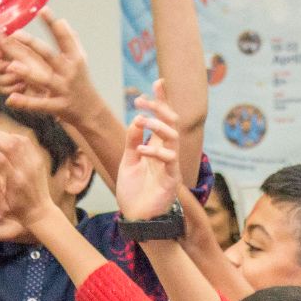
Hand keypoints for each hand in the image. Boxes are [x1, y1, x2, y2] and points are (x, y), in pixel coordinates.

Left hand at [0, 13, 103, 124]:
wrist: (92, 111)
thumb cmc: (83, 83)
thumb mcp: (81, 61)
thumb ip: (72, 41)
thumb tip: (63, 21)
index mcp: (75, 59)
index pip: (64, 38)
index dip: (53, 24)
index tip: (42, 10)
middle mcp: (69, 72)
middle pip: (49, 55)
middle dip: (33, 44)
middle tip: (16, 34)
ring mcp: (63, 90)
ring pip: (44, 80)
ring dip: (27, 73)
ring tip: (11, 66)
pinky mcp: (58, 107)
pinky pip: (40, 104)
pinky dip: (25, 102)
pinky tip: (11, 99)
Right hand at [0, 121, 59, 229]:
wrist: (40, 212)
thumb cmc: (17, 210)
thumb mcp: (1, 206)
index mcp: (16, 181)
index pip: (0, 158)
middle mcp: (27, 170)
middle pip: (10, 145)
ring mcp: (35, 164)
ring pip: (19, 141)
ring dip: (3, 134)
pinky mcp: (38, 161)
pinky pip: (27, 143)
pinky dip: (14, 136)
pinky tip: (5, 137)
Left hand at [116, 80, 181, 220]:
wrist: (136, 219)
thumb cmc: (134, 193)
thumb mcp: (127, 162)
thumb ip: (131, 141)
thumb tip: (136, 120)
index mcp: (156, 147)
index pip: (163, 119)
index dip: (162, 100)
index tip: (158, 82)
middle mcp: (166, 154)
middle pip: (171, 123)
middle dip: (159, 108)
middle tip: (142, 101)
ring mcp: (170, 166)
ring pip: (172, 138)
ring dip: (157, 126)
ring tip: (140, 121)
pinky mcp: (171, 180)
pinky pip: (169, 161)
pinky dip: (154, 152)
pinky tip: (140, 151)